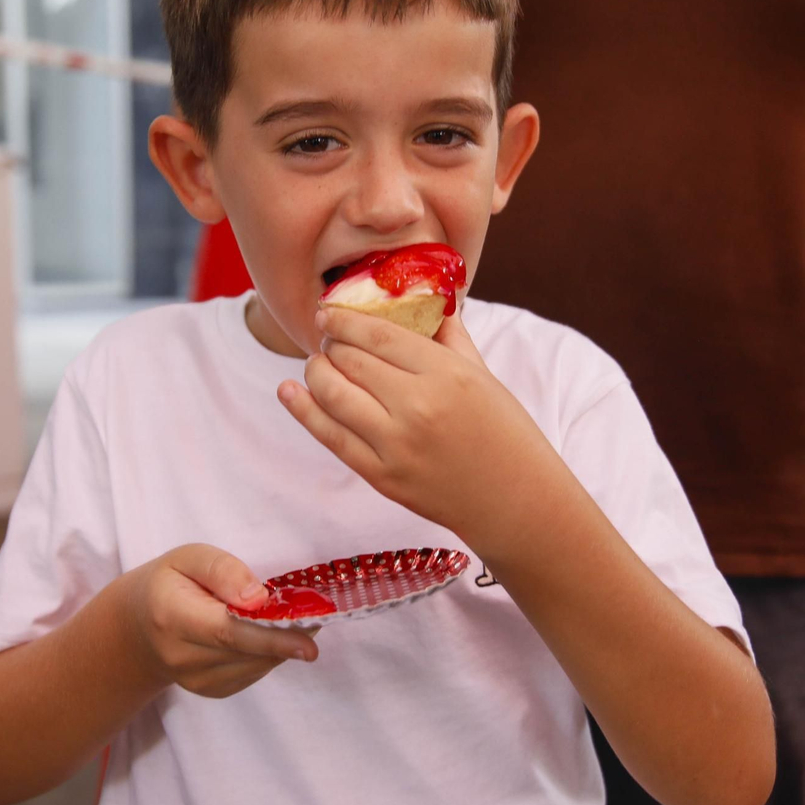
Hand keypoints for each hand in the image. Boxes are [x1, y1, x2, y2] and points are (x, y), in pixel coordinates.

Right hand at [127, 544, 318, 698]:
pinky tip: (268, 633)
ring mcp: (196, 680)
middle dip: (288, 635)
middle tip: (317, 613)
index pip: (228, 632)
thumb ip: (222, 570)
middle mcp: (182, 656)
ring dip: (282, 644)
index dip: (272, 637)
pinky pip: (254, 672)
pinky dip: (269, 653)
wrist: (138, 628)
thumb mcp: (188, 558)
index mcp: (172, 617)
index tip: (310, 640)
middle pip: (248, 651)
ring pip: (257, 664)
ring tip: (293, 617)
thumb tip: (259, 598)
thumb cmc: (169, 583)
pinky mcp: (212, 690)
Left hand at [277, 307, 570, 555]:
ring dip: (315, 372)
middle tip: (328, 340)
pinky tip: (289, 391)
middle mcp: (417, 406)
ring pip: (331, 393)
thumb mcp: (483, 375)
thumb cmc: (505, 433)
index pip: (377, 334)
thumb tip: (421, 301)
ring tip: (318, 365)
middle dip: (330, 344)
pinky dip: (303, 410)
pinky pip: (330, 436)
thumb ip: (448, 336)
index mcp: (446, 374)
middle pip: (349, 360)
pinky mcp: (381, 476)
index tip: (328, 313)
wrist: (515, 502)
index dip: (343, 319)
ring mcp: (395, 445)